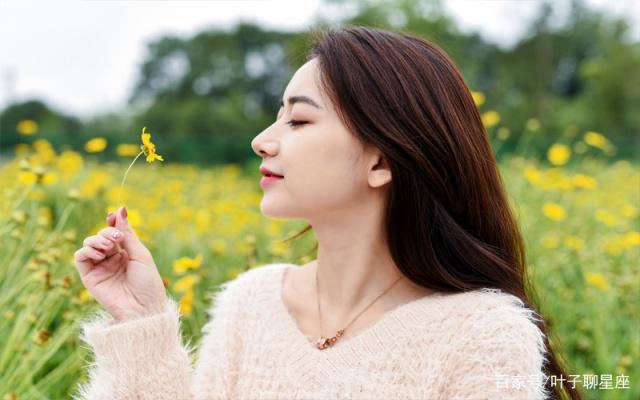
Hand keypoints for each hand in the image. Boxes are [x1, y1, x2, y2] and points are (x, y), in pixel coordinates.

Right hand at [74, 206, 166, 321]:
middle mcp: (111, 259)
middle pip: (101, 235)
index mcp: (126, 253)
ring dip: (96, 239)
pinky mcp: (89, 277)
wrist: (143, 308)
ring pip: (89, 243)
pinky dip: (87, 250)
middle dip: (107, 232)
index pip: (114, 232)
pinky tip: (100, 253)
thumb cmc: (147, 282)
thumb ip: (127, 233)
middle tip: (116, 238)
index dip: (112, 222)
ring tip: (108, 246)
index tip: (112, 215)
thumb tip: (120, 209)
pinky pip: (80, 257)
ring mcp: (100, 268)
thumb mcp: (140, 254)